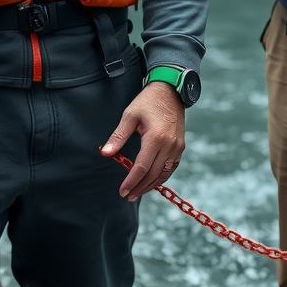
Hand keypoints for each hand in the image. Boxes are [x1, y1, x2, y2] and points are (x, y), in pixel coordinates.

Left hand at [100, 81, 185, 200]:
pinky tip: (152, 181)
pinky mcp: (181, 146)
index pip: (142, 167)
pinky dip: (161, 177)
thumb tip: (106, 153)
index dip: (131, 181)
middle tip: (128, 195)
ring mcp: (177, 147)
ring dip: (151, 185)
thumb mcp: (130, 115)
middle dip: (140, 187)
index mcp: (156, 138)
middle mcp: (169, 145)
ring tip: (138, 192)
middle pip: (153, 174)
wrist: (170, 90)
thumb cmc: (148, 101)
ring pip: (164, 174)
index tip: (122, 191)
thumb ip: (118, 136)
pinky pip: (171, 168)